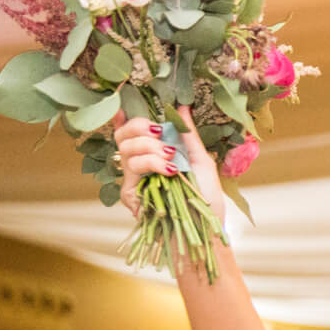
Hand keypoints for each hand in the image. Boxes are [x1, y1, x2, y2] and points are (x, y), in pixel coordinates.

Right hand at [111, 107, 224, 225]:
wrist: (207, 224)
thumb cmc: (206, 195)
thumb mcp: (201, 160)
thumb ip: (188, 134)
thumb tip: (182, 106)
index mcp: (154, 153)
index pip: (130, 132)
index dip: (124, 118)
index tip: (124, 104)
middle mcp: (140, 164)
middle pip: (122, 136)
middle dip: (140, 129)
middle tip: (162, 136)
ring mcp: (134, 179)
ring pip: (126, 151)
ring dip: (151, 149)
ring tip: (172, 159)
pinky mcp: (131, 194)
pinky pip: (132, 169)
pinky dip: (152, 164)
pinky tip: (170, 170)